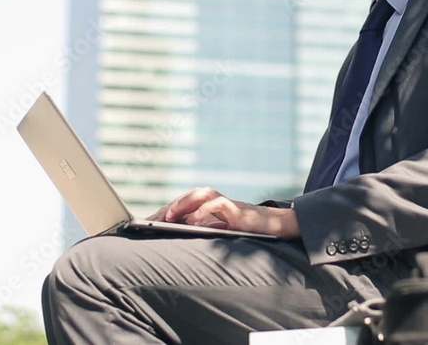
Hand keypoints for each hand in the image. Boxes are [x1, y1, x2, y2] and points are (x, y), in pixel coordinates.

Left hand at [148, 187, 299, 238]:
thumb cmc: (249, 231)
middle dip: (171, 206)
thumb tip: (181, 235)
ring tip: (169, 217)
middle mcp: (218, 202)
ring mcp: (228, 203)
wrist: (277, 227)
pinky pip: (219, 204)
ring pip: (202, 194)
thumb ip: (206, 231)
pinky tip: (193, 221)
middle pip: (190, 196)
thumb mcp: (223, 233)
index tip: (149, 220)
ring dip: (184, 203)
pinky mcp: (238, 209)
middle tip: (153, 219)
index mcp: (213, 207)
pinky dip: (204, 211)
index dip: (168, 210)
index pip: (187, 204)